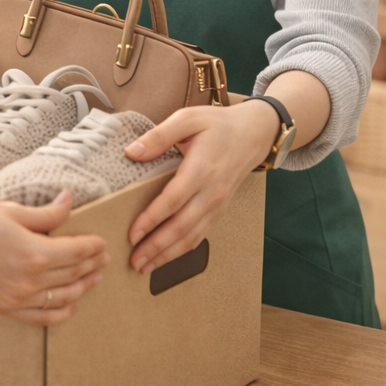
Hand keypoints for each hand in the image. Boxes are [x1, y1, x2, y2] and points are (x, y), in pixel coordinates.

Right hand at [0, 190, 108, 325]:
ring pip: (63, 297)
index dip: (93, 245)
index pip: (77, 251)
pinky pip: (42, 316)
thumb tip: (70, 201)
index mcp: (35, 252)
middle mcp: (31, 280)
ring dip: (82, 287)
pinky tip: (70, 305)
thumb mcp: (9, 209)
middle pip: (73, 274)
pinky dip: (60, 312)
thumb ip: (45, 214)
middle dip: (92, 264)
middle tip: (102, 257)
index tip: (101, 241)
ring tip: (93, 278)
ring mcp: (18, 297)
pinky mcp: (5, 306)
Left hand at [121, 101, 280, 275]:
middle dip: (157, 247)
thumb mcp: (186, 119)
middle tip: (134, 261)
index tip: (132, 234)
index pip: (173, 200)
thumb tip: (132, 152)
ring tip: (144, 267)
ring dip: (168, 255)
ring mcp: (217, 203)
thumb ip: (158, 136)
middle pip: (182, 226)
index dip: (152, 219)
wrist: (253, 134)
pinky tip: (166, 257)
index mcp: (201, 169)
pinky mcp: (219, 209)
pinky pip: (200, 234)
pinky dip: (182, 249)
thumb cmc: (217, 125)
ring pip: (192, 236)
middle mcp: (212, 192)